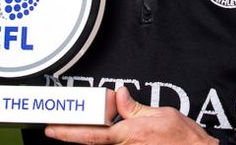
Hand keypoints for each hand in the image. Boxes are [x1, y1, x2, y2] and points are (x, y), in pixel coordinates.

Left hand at [45, 87, 217, 144]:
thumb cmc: (185, 139)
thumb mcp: (160, 114)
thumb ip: (134, 107)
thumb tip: (119, 95)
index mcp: (128, 134)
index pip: (90, 134)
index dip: (67, 131)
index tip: (50, 128)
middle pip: (92, 140)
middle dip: (74, 131)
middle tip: (57, 123)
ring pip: (104, 143)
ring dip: (95, 132)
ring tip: (84, 121)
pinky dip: (109, 136)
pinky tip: (108, 128)